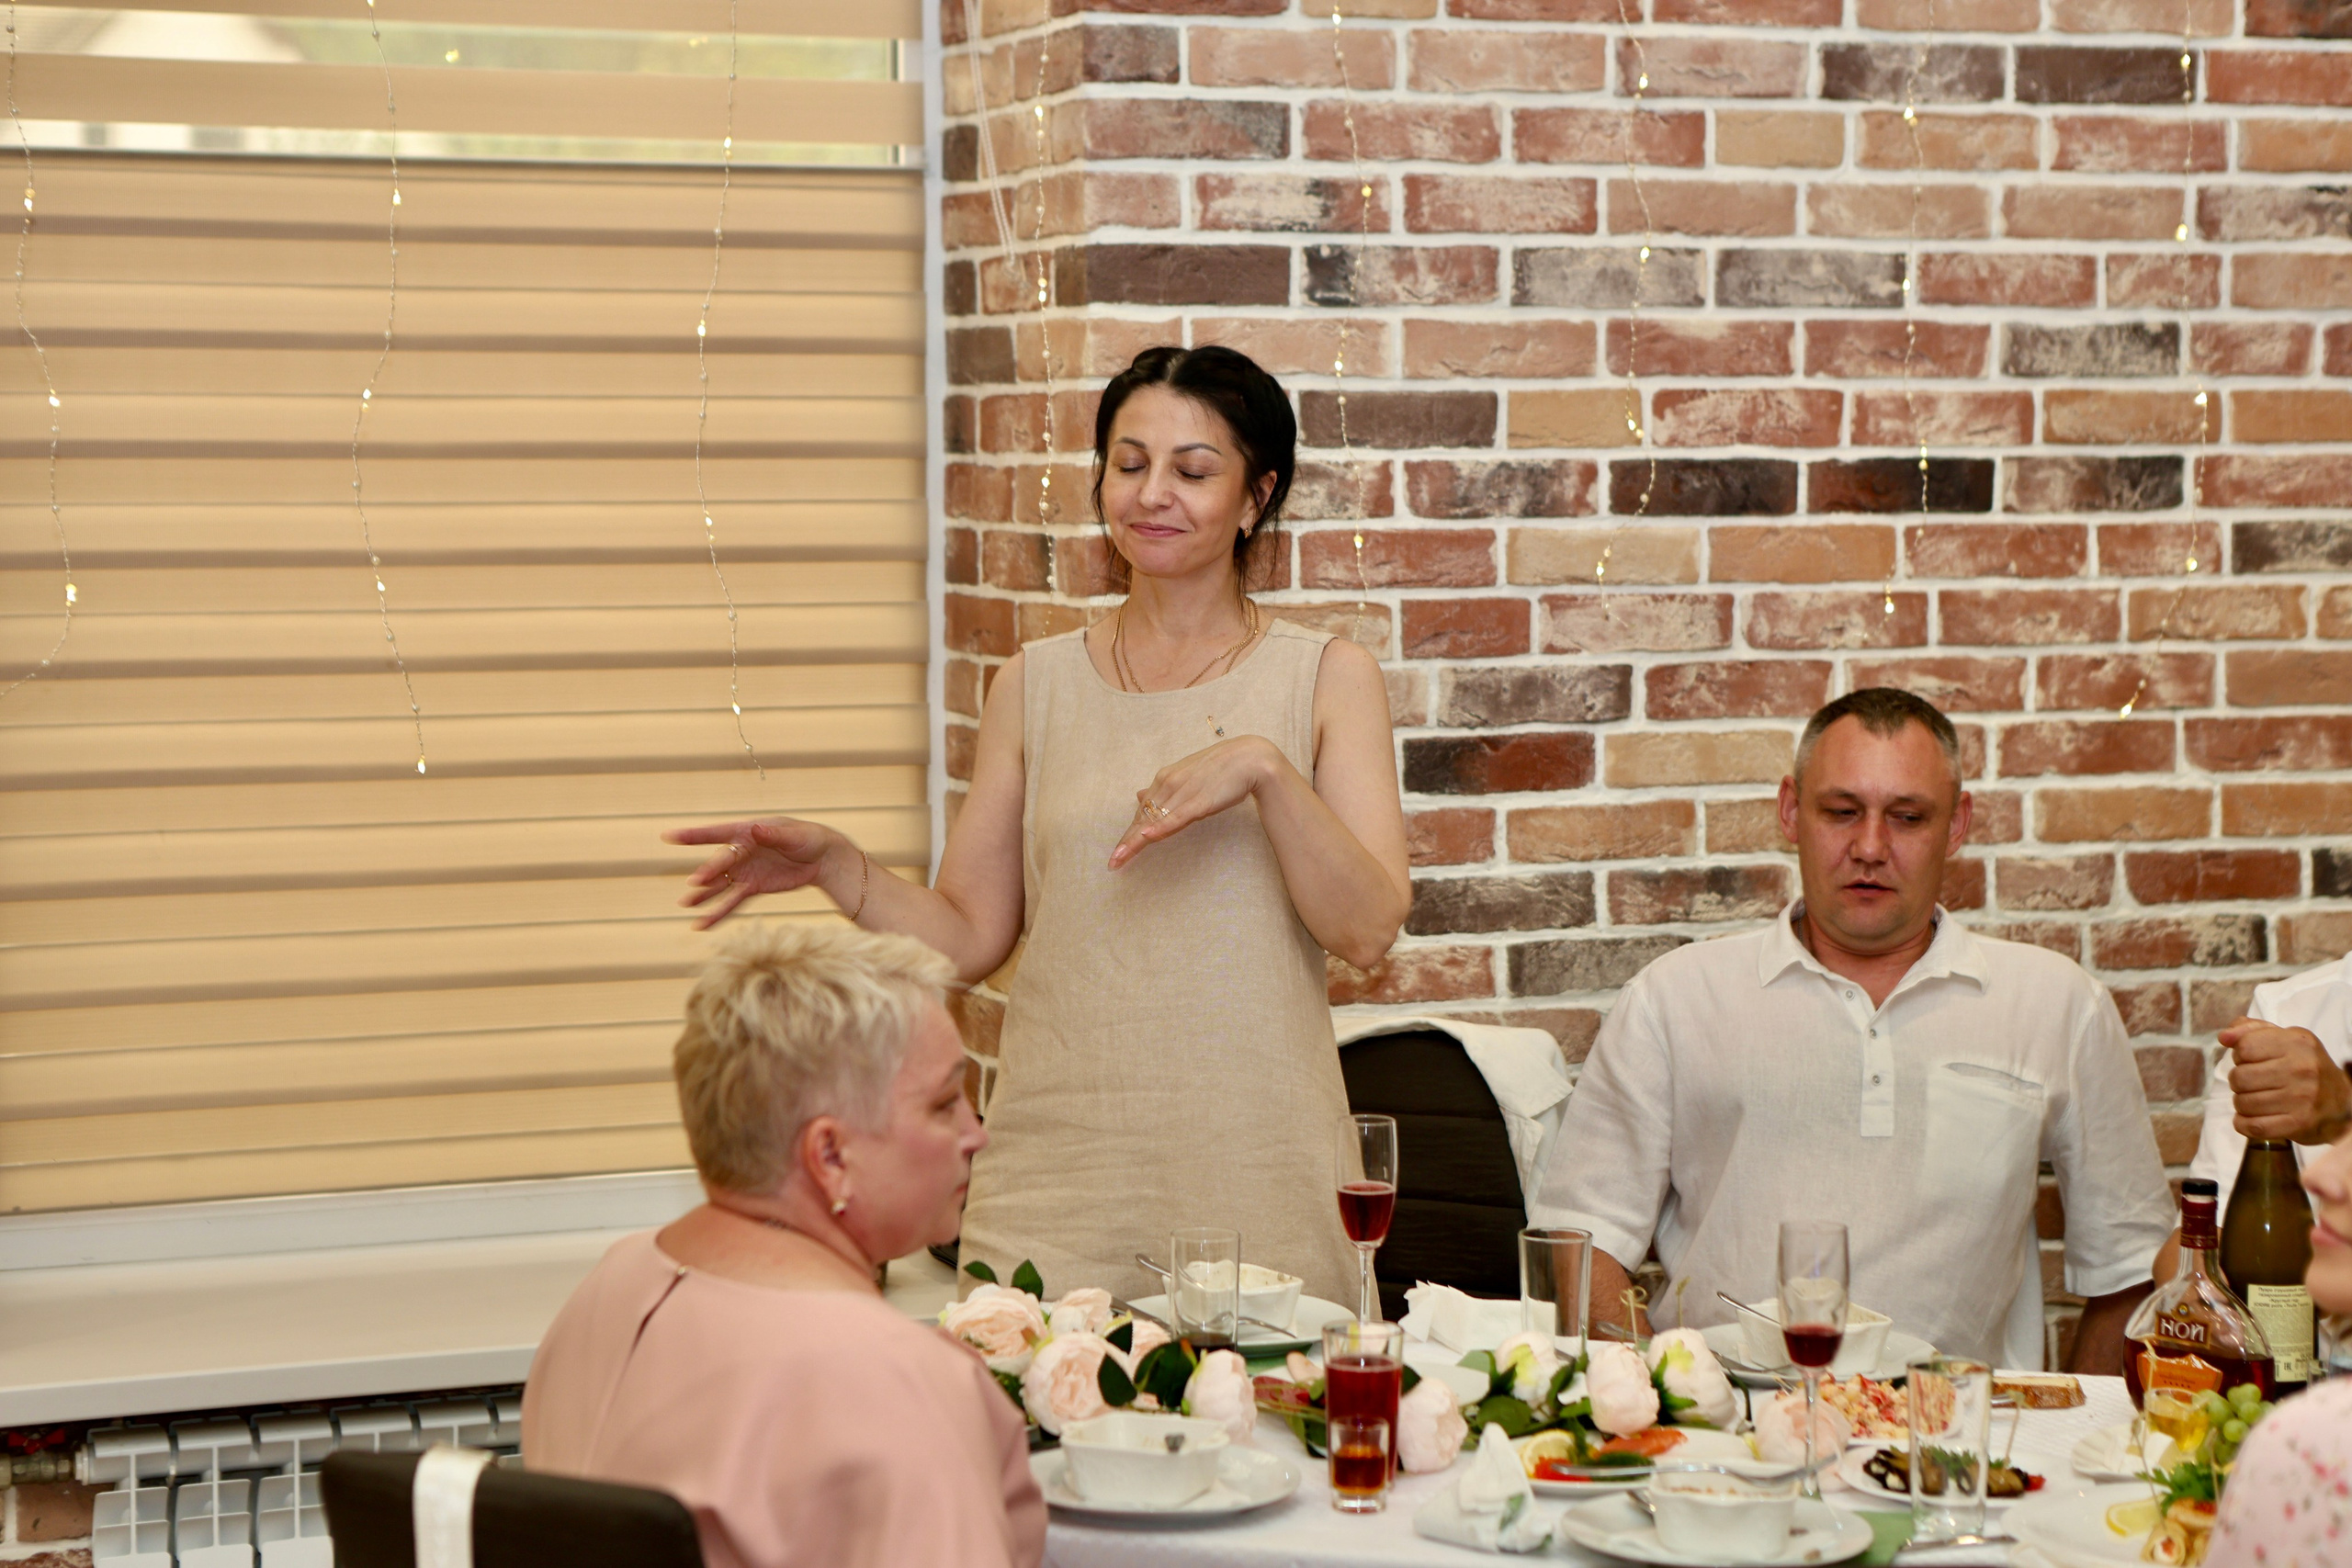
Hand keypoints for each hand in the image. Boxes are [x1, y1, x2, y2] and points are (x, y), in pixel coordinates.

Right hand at [665, 816, 840, 929]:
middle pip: (720, 862)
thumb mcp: (794, 835)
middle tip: (694, 883)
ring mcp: (745, 871)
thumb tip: (755, 829)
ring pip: (720, 885)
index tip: (669, 837)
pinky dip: (717, 913)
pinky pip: (732, 902)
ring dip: (703, 895)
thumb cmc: (809, 838)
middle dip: (707, 872)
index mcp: (747, 832)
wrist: (823, 859)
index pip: (717, 833)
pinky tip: (701, 925)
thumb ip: (774, 835)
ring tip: (686, 904)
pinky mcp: (752, 888)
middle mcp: (741, 851)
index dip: (693, 835)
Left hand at [1107, 737, 1277, 870]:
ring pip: (1154, 819)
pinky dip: (1161, 826)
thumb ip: (1164, 790)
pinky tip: (1147, 835)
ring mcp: (1183, 792)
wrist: (1250, 758)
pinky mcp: (1199, 800)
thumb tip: (1140, 796)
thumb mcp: (1187, 776)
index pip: (1142, 811)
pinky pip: (1176, 816)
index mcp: (1165, 779)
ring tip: (1121, 858)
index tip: (1118, 852)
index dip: (1129, 833)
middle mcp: (1169, 784)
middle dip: (1126, 842)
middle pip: (1143, 818)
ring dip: (1136, 840)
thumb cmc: (1220, 769)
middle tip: (1113, 863)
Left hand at [2220, 1016, 2351, 1144]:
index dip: (2240, 1055)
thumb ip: (2249, 1030)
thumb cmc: (2303, 1067)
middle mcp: (2302, 1068)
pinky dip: (2243, 1123)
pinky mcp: (2300, 1123)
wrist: (2342, 1103)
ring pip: (2242, 1102)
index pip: (2244, 1047)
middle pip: (2239, 1077)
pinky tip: (2251, 1117)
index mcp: (2297, 1042)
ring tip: (2255, 1099)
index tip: (2251, 1061)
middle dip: (2238, 1081)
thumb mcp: (2284, 1039)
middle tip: (2252, 1083)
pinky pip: (2253, 1126)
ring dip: (2241, 1103)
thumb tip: (2224, 1037)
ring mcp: (2302, 1097)